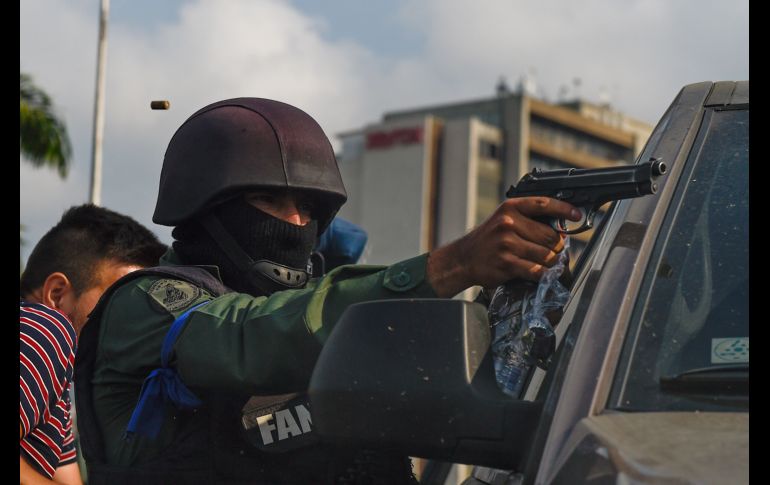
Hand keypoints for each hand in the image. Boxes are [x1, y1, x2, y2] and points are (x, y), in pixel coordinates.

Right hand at [427, 197, 579, 296]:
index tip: (577, 214)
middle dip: (557, 246)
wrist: (462, 259)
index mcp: (510, 208)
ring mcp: (507, 244)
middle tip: (557, 252)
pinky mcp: (507, 263)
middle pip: (550, 236)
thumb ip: (526, 220)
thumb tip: (558, 227)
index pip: (543, 204)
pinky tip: (541, 274)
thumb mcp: (502, 220)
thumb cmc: (486, 241)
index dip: (564, 209)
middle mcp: (508, 223)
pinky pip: (536, 270)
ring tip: (548, 264)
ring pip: (546, 255)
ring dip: (552, 263)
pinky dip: (543, 275)